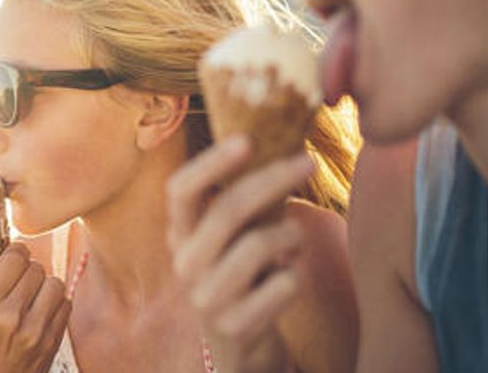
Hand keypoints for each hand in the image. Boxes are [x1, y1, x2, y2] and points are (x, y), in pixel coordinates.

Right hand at [0, 243, 71, 372]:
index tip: (10, 257)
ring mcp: (35, 330)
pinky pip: (65, 303)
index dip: (14, 252)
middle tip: (17, 280)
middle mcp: (11, 316)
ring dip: (43, 284)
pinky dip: (55, 302)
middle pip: (35, 267)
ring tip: (30, 295)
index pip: (14, 258)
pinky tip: (39, 311)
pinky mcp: (53, 341)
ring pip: (54, 282)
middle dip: (27, 269)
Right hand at [167, 136, 313, 372]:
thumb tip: (282, 146)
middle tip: (307, 161)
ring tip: (292, 244)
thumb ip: (244, 201)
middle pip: (228, 208)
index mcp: (180, 235)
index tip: (246, 139)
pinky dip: (296, 275)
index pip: (180, 190)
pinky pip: (285, 282)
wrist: (239, 349)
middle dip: (274, 179)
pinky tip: (286, 282)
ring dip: (290, 236)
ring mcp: (206, 298)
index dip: (210, 162)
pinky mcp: (234, 326)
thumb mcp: (233, 238)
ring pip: (260, 243)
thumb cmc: (242, 277)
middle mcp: (185, 264)